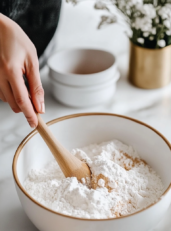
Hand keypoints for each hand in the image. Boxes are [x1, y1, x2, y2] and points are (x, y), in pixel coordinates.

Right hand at [0, 13, 44, 127]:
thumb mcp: (31, 60)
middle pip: (14, 104)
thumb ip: (36, 85)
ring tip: (25, 87)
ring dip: (18, 100)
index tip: (35, 124)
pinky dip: (11, 94)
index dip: (30, 115)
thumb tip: (40, 105)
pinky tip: (16, 84)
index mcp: (11, 71)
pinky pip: (1, 94)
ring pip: (7, 100)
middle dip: (26, 108)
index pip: (22, 101)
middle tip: (36, 103)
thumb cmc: (16, 40)